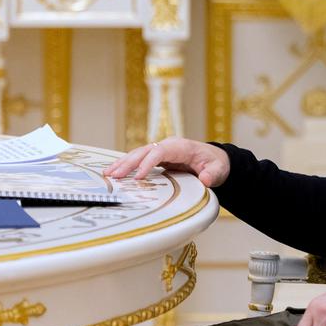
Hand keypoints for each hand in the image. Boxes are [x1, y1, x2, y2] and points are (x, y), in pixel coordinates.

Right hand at [103, 137, 229, 186]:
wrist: (215, 159)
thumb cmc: (215, 163)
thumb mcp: (218, 169)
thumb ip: (212, 174)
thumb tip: (205, 179)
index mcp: (182, 147)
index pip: (160, 152)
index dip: (148, 163)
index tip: (138, 177)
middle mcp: (169, 145)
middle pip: (145, 151)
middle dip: (128, 163)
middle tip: (113, 176)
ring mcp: (162, 150)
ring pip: (138, 154)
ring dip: (123, 163)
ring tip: (107, 174)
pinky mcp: (158, 157)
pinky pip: (139, 159)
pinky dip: (127, 165)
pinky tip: (114, 172)